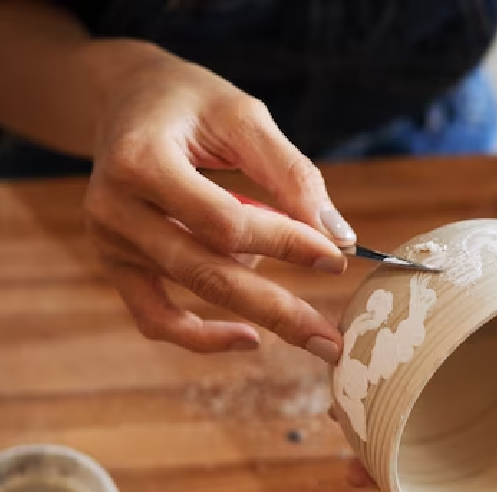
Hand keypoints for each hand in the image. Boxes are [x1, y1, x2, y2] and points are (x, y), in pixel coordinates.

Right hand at [83, 43, 354, 361]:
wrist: (126, 99)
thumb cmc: (191, 102)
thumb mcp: (244, 117)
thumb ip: (292, 174)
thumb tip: (340, 239)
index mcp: (142, 161)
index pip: (224, 222)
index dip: (286, 243)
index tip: (338, 259)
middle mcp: (116, 207)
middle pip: (206, 273)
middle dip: (277, 309)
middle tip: (331, 341)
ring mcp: (110, 241)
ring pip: (191, 293)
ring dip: (255, 309)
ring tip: (305, 316)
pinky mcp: (116, 264)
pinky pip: (154, 318)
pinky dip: (199, 336)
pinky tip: (248, 336)